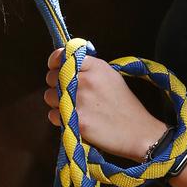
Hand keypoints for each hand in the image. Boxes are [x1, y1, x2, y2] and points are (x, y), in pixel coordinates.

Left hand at [44, 48, 167, 161]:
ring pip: (49, 96)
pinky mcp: (76, 120)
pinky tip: (74, 119)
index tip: (56, 67)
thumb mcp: (110, 75)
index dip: (56, 61)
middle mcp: (86, 80)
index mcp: (95, 66)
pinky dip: (59, 118)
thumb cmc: (124, 103)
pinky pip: (53, 114)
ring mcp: (80, 100)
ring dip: (56, 102)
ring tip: (72, 108)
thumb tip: (66, 65)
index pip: (63, 56)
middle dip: (56, 84)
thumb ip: (89, 68)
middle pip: (52, 77)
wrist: (137, 131)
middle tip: (68, 93)